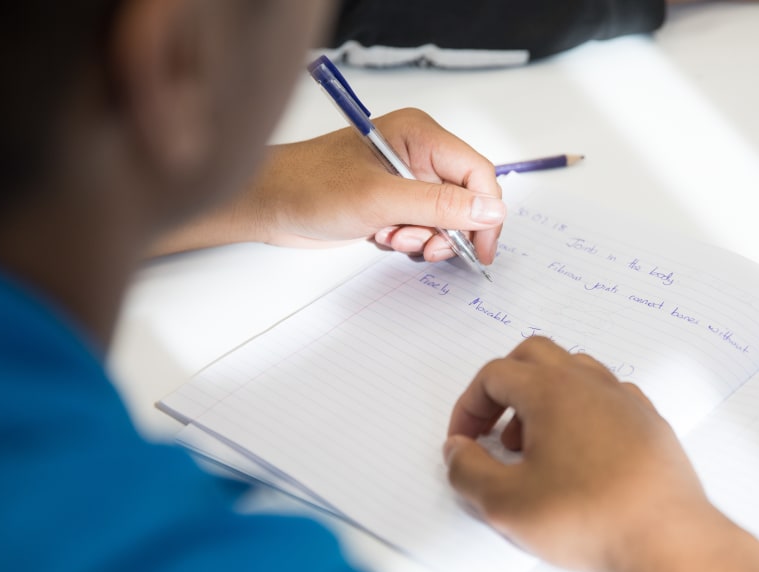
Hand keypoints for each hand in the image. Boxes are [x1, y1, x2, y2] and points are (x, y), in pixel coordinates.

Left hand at [149, 108, 504, 260]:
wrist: (267, 204)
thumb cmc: (309, 187)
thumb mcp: (379, 198)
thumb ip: (439, 205)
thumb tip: (491, 212)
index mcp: (421, 135)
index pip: (477, 173)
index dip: (485, 212)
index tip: (480, 249)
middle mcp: (418, 155)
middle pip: (464, 200)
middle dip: (446, 231)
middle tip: (421, 245)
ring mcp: (405, 181)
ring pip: (444, 220)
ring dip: (423, 238)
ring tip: (391, 237)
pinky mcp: (393, 204)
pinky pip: (422, 228)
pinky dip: (408, 241)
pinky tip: (381, 237)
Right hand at [444, 337, 758, 571]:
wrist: (668, 541)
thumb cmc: (590, 518)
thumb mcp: (506, 504)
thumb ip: (467, 471)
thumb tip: (458, 450)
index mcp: (552, 389)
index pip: (494, 374)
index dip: (469, 406)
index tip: (465, 442)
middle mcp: (590, 382)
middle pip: (534, 355)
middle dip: (504, 386)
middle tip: (494, 430)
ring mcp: (625, 399)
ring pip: (574, 371)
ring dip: (543, 397)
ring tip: (535, 447)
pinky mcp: (650, 423)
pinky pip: (607, 396)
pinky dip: (581, 411)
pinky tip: (578, 453)